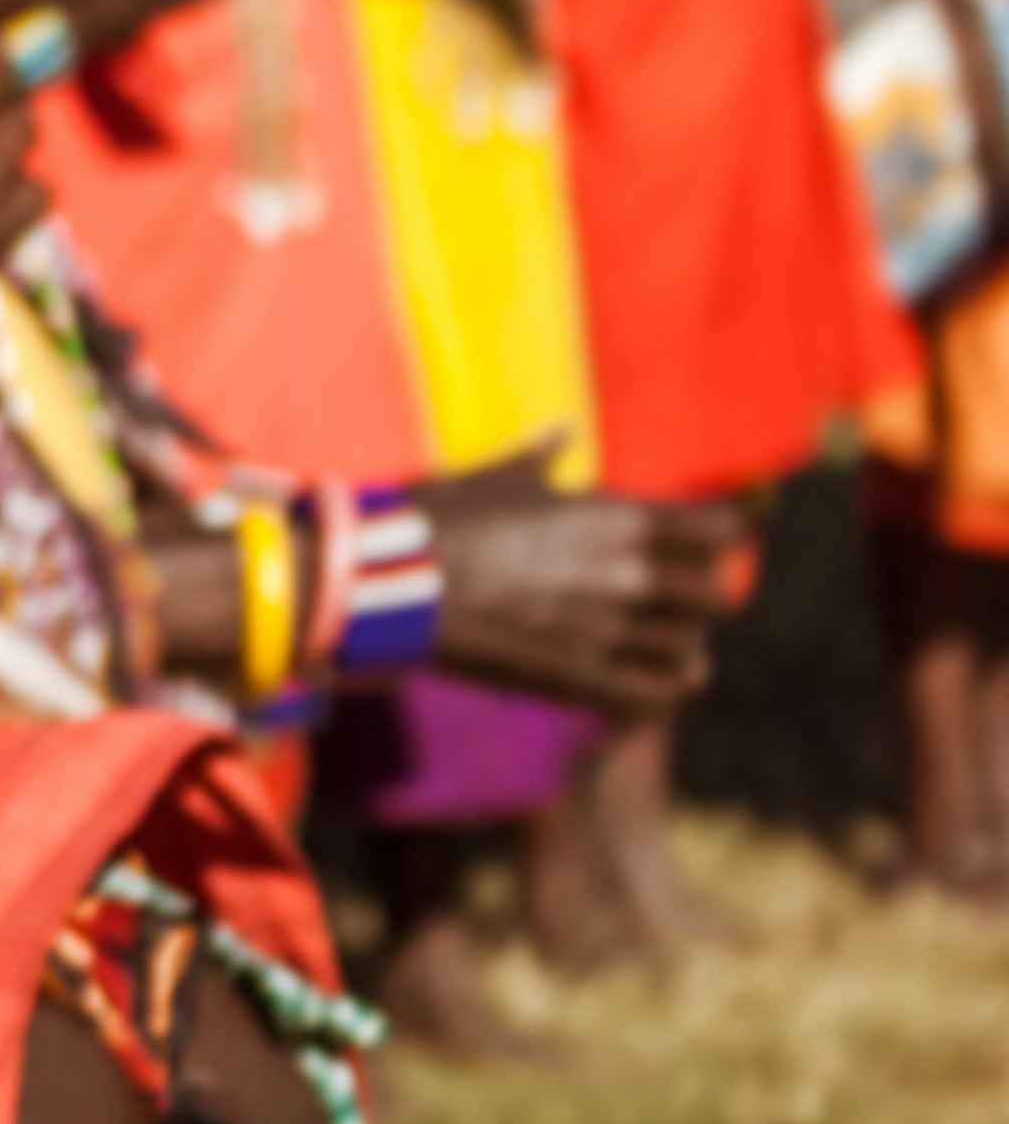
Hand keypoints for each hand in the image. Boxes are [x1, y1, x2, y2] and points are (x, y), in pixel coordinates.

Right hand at [413, 459, 740, 713]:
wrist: (398, 581)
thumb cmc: (445, 517)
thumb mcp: (499, 473)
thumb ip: (545, 454)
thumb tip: (564, 430)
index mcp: (620, 518)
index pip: (723, 530)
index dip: (719, 537)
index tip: (704, 542)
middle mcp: (631, 575)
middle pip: (717, 595)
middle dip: (700, 596)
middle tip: (676, 597)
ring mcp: (610, 631)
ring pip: (691, 649)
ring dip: (679, 644)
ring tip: (659, 642)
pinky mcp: (583, 678)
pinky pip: (658, 693)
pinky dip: (661, 687)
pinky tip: (647, 679)